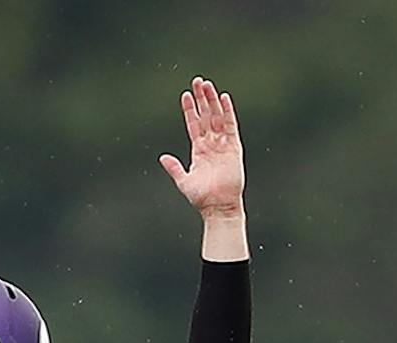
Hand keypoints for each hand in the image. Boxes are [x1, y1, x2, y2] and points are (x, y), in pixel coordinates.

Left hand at [158, 76, 242, 216]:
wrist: (218, 207)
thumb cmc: (202, 198)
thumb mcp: (183, 181)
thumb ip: (174, 168)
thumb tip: (163, 157)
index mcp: (199, 150)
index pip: (193, 124)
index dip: (189, 110)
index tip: (185, 95)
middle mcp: (211, 144)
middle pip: (206, 115)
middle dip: (201, 98)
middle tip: (197, 81)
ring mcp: (223, 144)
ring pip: (217, 116)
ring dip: (212, 100)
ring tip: (207, 84)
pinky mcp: (233, 147)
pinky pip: (230, 125)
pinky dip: (227, 111)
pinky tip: (223, 98)